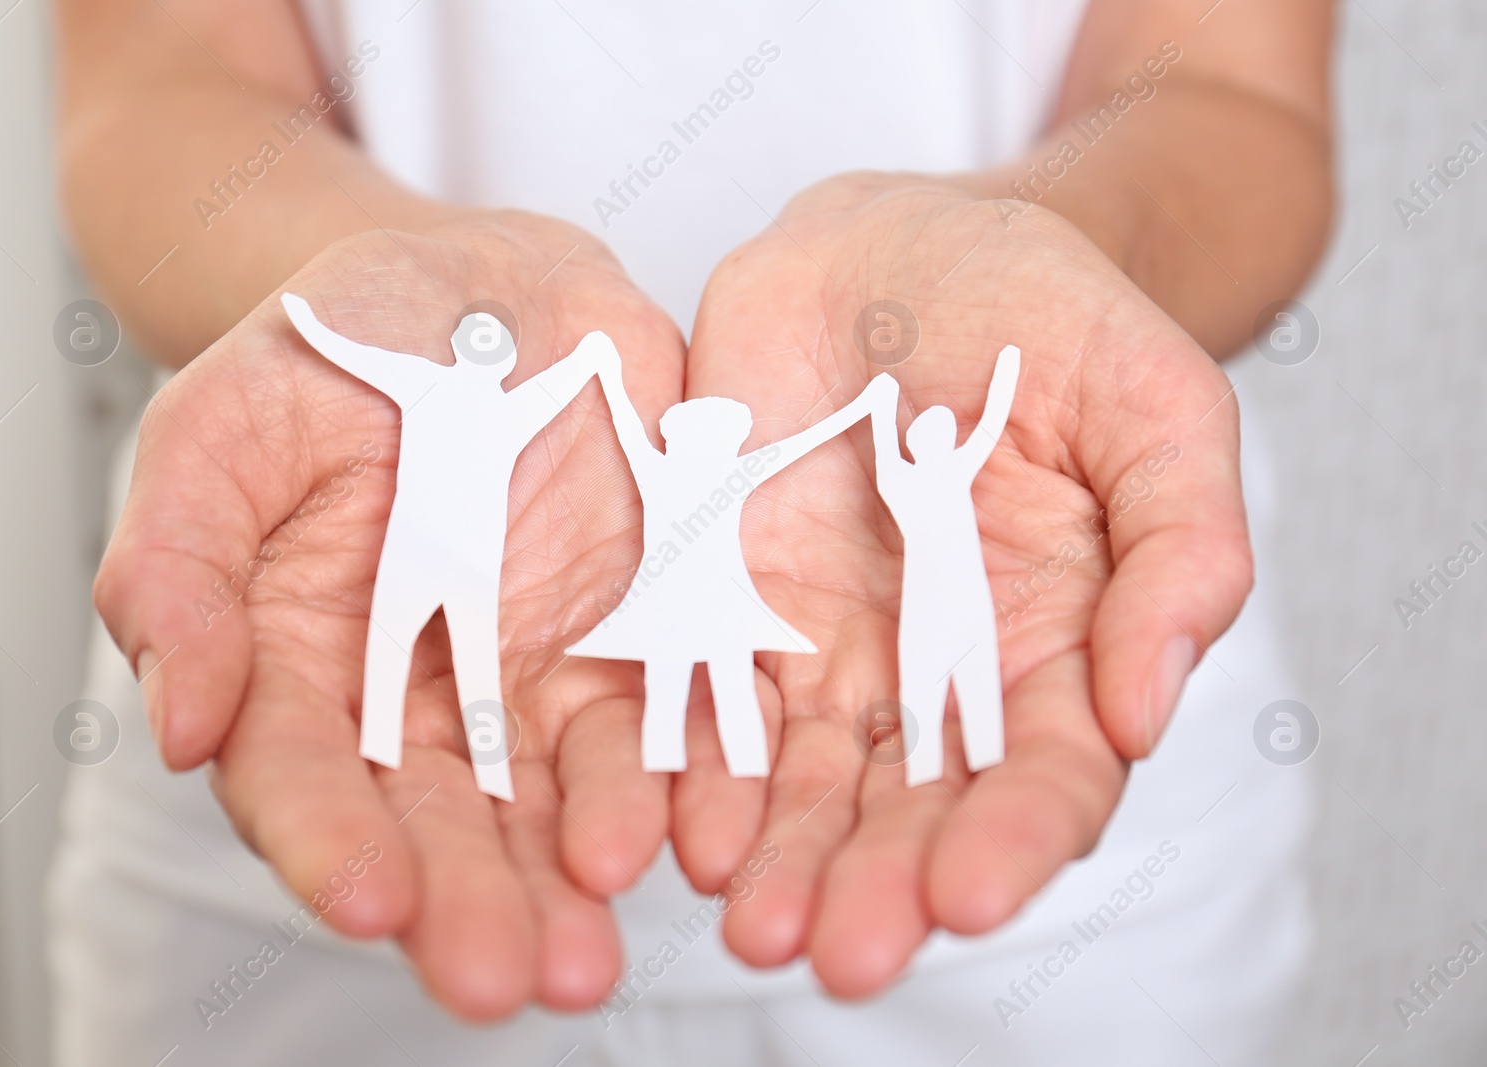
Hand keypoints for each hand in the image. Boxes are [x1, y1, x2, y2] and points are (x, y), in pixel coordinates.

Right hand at [94, 217, 684, 1018]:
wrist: (480, 280)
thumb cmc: (337, 345)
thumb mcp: (224, 424)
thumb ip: (179, 564)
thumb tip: (184, 726)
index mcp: (302, 659)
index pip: (304, 774)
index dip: (330, 840)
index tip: (368, 901)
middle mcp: (422, 692)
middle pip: (439, 817)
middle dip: (467, 902)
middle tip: (500, 979)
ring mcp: (538, 668)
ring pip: (558, 795)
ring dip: (577, 872)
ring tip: (595, 949)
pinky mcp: (642, 630)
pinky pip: (670, 712)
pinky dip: (686, 775)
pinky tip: (698, 831)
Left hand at [675, 173, 1249, 995]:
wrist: (897, 245)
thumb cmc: (1042, 313)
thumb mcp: (1153, 403)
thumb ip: (1180, 546)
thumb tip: (1147, 708)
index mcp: (1057, 640)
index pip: (1047, 771)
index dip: (1014, 839)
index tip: (972, 896)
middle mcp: (940, 669)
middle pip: (914, 804)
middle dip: (879, 881)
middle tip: (840, 952)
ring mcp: (829, 641)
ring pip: (805, 780)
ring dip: (781, 857)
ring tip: (751, 923)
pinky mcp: (727, 599)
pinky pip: (704, 696)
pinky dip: (693, 764)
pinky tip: (680, 824)